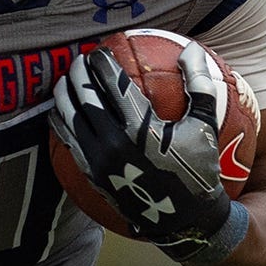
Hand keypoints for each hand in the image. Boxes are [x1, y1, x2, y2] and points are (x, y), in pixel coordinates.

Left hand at [51, 42, 231, 259]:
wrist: (183, 218)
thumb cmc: (198, 169)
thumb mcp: (206, 126)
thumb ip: (200, 85)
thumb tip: (192, 47)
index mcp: (140, 127)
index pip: (112, 84)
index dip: (102, 63)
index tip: (99, 50)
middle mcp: (113, 142)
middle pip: (85, 97)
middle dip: (78, 73)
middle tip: (78, 59)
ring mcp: (98, 160)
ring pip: (70, 118)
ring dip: (64, 94)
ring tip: (65, 79)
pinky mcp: (90, 173)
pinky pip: (68, 141)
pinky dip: (61, 122)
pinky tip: (60, 110)